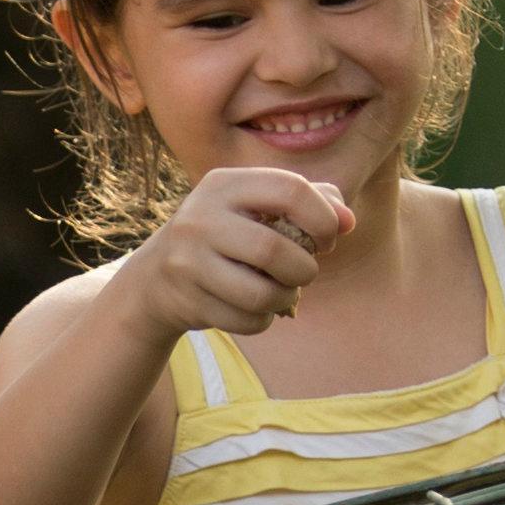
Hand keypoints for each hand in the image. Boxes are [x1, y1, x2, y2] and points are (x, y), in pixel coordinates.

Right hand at [119, 166, 348, 339]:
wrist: (157, 276)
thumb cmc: (226, 236)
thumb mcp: (256, 207)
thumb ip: (309, 202)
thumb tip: (348, 221)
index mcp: (224, 184)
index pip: (291, 190)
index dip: (323, 218)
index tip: (328, 238)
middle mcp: (200, 217)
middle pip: (274, 250)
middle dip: (305, 268)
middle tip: (305, 272)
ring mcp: (187, 261)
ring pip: (261, 293)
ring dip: (287, 297)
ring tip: (284, 292)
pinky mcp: (186, 301)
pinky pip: (246, 320)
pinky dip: (263, 319)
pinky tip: (255, 307)